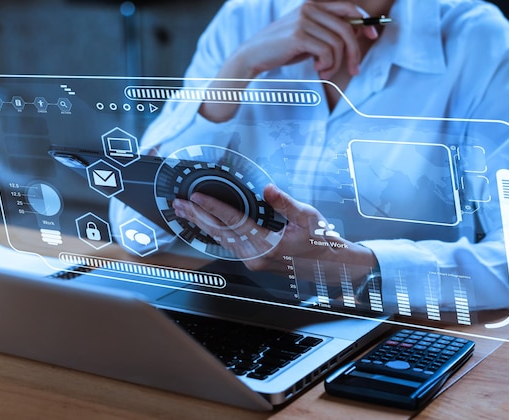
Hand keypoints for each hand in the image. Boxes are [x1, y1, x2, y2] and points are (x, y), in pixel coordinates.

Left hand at [172, 184, 376, 276]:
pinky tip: (205, 225)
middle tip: (179, 205)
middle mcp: (257, 256)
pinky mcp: (254, 261)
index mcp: (269, 244)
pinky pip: (229, 246)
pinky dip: (215, 233)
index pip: (234, 221)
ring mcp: (254, 261)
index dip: (214, 207)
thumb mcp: (308, 217)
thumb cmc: (320, 241)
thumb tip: (267, 189)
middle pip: (220, 233)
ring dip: (202, 225)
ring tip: (185, 213)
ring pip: (222, 241)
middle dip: (197, 217)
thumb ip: (285, 203)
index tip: (197, 197)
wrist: (329, 265)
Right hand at [231, 1, 378, 79]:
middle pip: (346, 28)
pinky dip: (327, 65)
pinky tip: (317, 69)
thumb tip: (356, 32)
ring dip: (336, 64)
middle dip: (354, 52)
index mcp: (313, 4)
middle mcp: (309, 8)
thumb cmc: (283, 48)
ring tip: (325, 72)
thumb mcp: (309, 36)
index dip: (364, 21)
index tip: (372, 36)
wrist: (254, 56)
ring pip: (337, 44)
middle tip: (354, 70)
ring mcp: (304, 20)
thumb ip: (328, 32)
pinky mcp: (299, 35)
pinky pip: (327, 52)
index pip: (348, 8)